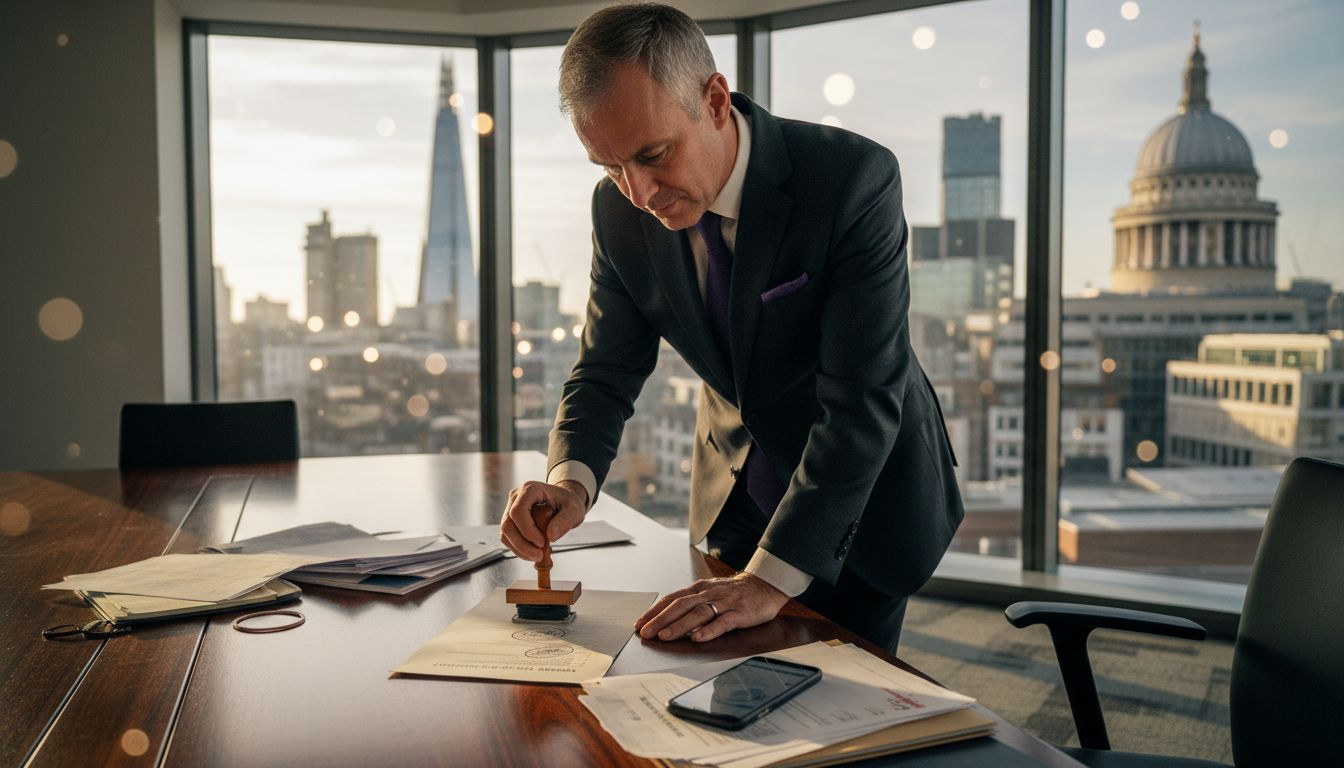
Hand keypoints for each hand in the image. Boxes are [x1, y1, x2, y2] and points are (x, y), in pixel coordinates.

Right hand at [499, 479, 588, 560]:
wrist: (563, 501)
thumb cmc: (568, 503)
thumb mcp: (574, 510)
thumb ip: (565, 521)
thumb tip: (551, 536)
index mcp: (530, 489)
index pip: (518, 511)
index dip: (527, 530)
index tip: (542, 543)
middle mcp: (516, 497)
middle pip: (508, 524)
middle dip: (522, 545)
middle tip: (539, 557)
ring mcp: (510, 508)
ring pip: (505, 533)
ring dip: (520, 549)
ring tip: (538, 556)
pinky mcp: (510, 521)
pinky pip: (508, 538)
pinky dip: (519, 549)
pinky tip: (534, 552)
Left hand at [634, 572, 789, 642]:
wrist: (765, 585)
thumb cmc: (734, 592)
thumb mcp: (710, 593)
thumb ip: (692, 604)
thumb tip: (668, 620)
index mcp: (699, 589)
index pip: (672, 599)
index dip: (655, 611)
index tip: (639, 623)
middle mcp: (709, 593)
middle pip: (681, 605)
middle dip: (661, 619)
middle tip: (645, 632)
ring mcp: (725, 603)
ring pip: (698, 613)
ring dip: (680, 626)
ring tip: (665, 637)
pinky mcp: (740, 613)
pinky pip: (723, 622)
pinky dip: (709, 630)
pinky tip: (698, 638)